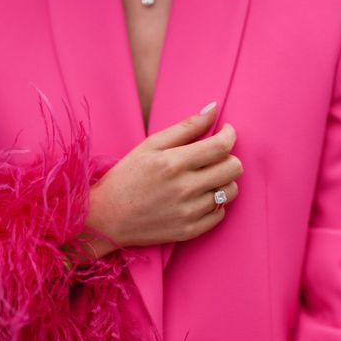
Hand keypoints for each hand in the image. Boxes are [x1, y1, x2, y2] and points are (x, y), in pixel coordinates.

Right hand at [84, 102, 242, 257]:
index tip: (226, 131)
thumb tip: (213, 109)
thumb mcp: (149, 146)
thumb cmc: (125, 177)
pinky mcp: (189, 231)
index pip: (221, 146)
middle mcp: (184, 189)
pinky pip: (220, 214)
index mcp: (173, 163)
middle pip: (233, 169)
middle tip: (214, 156)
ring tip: (205, 178)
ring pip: (230, 192)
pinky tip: (198, 198)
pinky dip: (215, 203)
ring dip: (223, 181)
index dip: (230, 135)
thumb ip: (184, 127)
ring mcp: (188, 213)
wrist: (107, 218)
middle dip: (229, 157)